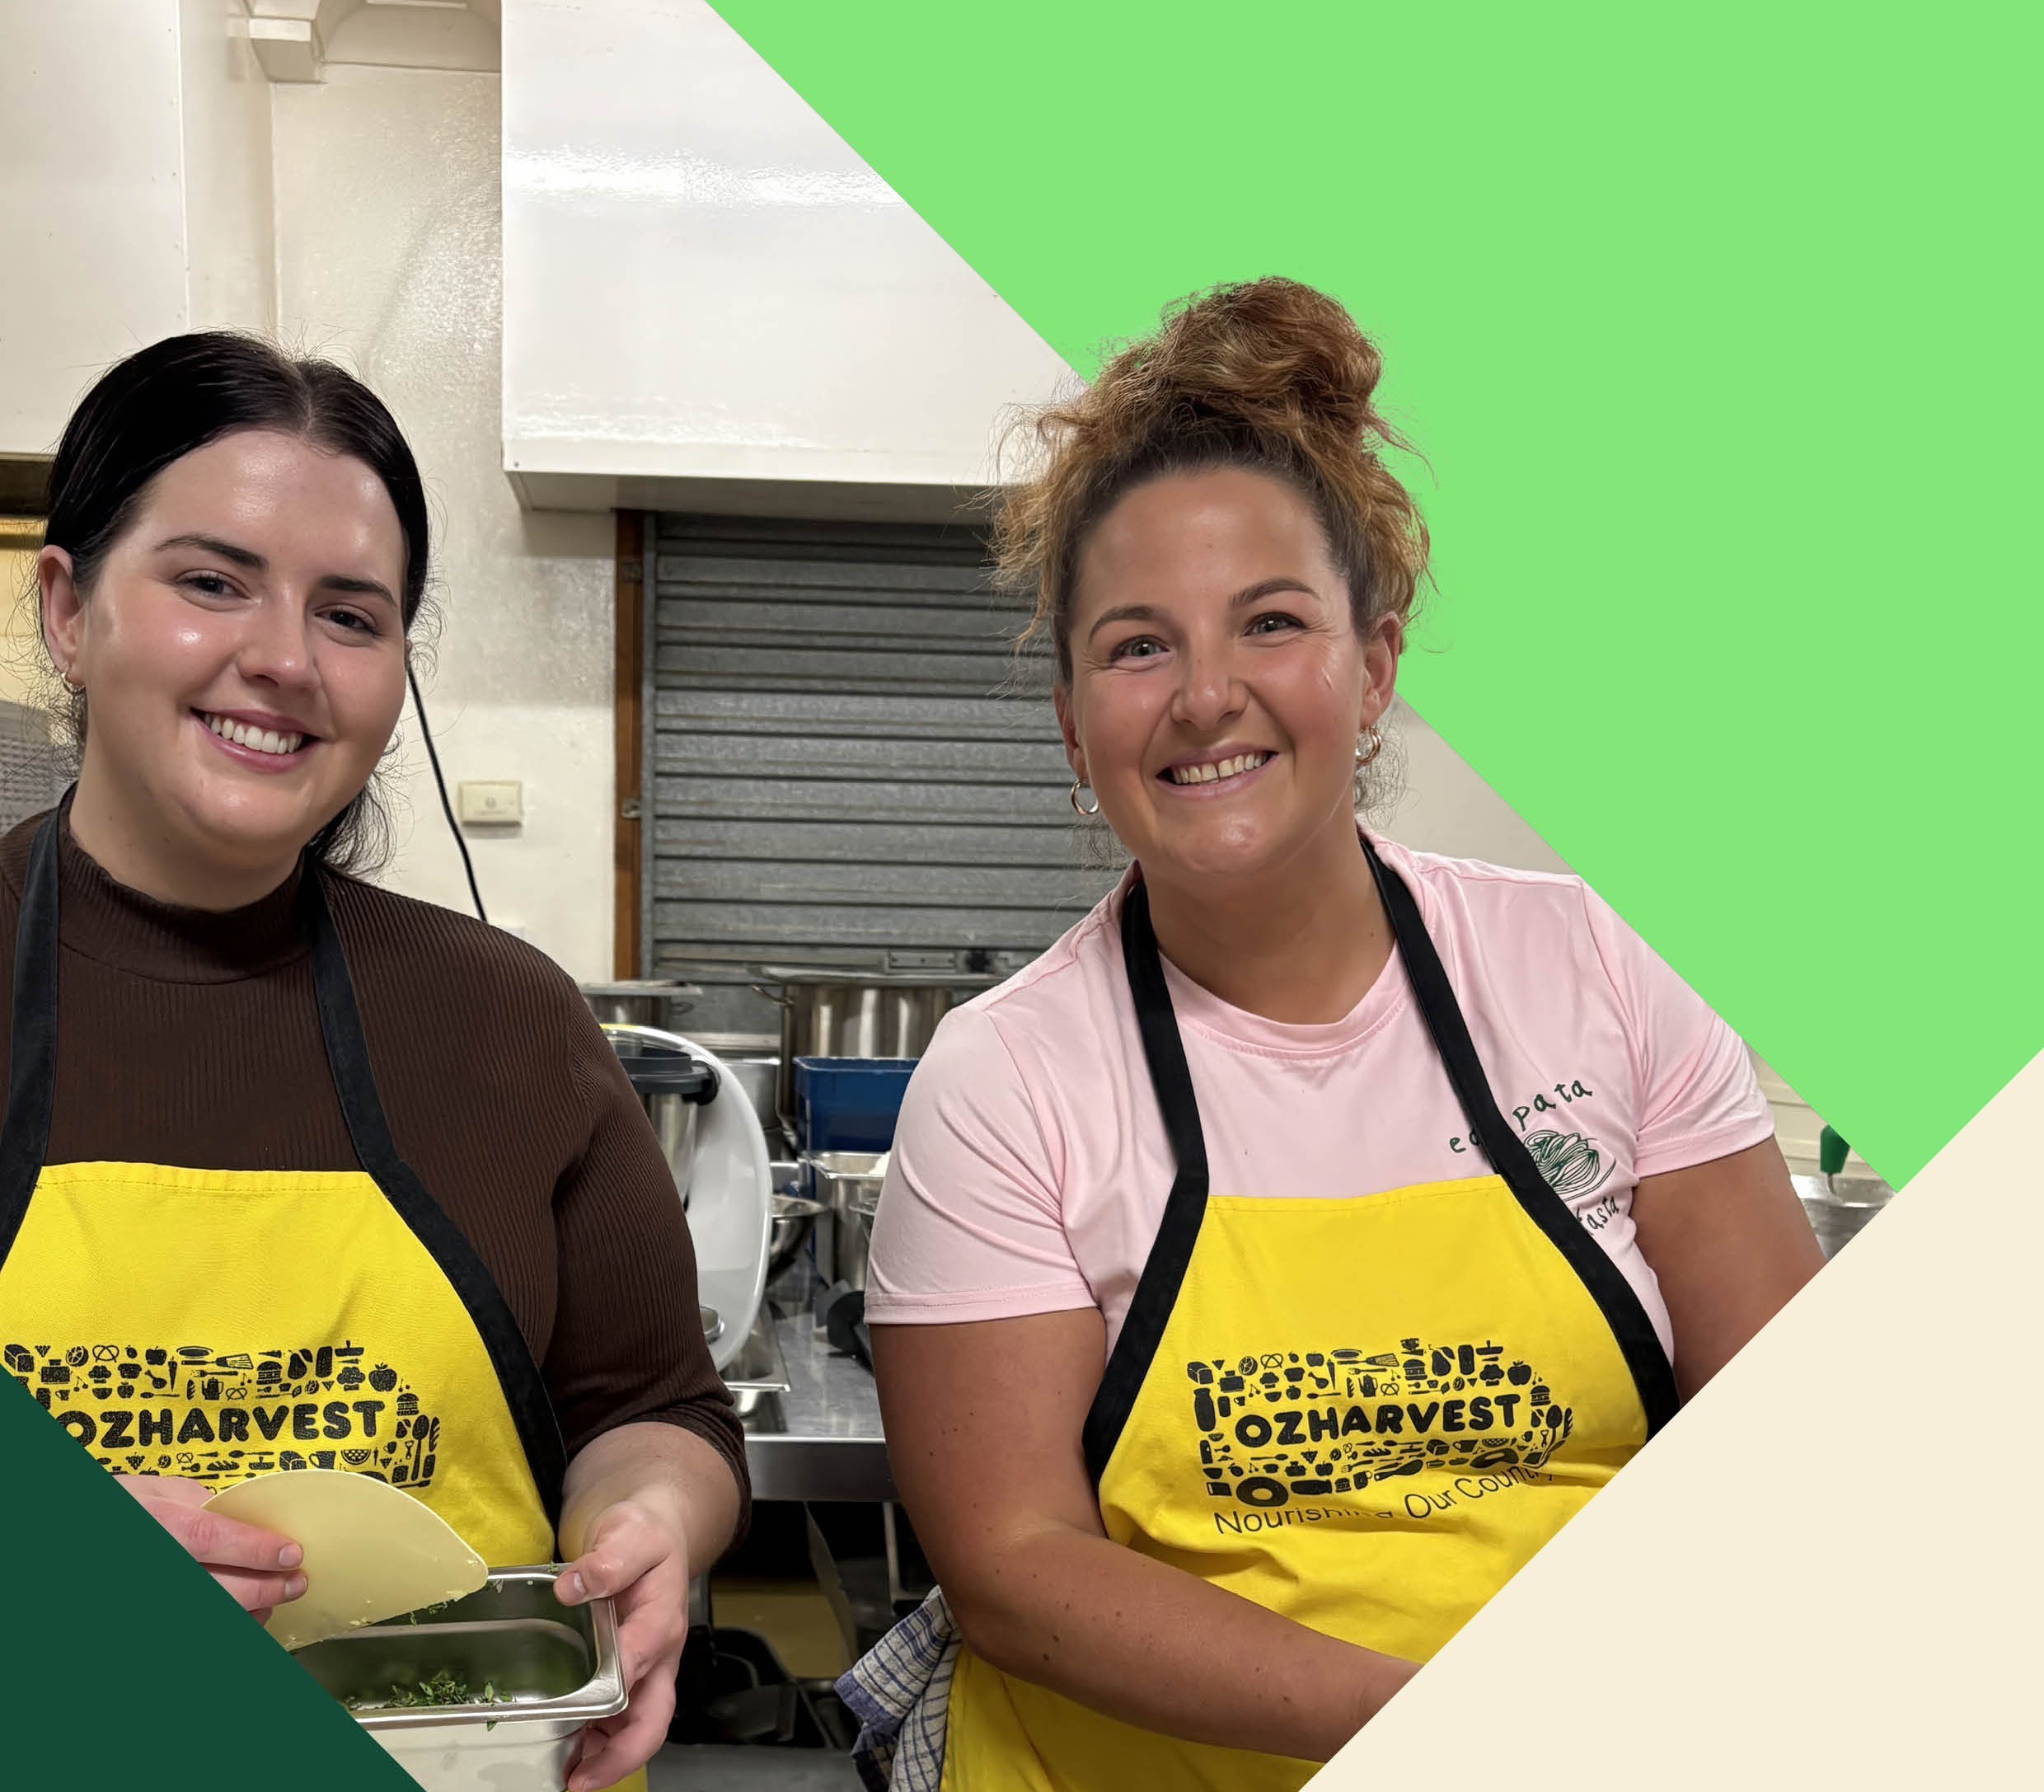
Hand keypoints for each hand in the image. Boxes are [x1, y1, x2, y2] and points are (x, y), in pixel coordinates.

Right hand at [114, 1474, 304, 1625]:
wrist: (78, 1539)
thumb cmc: (122, 1509)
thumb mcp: (155, 1490)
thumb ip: (200, 1503)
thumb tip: (245, 1519)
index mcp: (157, 1524)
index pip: (210, 1538)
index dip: (255, 1550)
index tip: (292, 1554)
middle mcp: (157, 1564)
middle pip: (215, 1588)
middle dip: (264, 1589)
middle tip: (296, 1583)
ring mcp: (149, 1602)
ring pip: (209, 1617)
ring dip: (246, 1615)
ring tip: (271, 1604)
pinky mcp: (147, 1626)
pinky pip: (195, 1634)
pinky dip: (226, 1626)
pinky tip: (242, 1619)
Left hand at [555, 1499, 690, 1790]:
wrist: (653, 1534)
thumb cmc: (644, 1537)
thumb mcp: (630, 1534)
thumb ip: (606, 1560)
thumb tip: (572, 1587)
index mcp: (660, 1621)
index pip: (639, 1661)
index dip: (613, 1689)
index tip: (579, 1712)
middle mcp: (657, 1655)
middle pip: (652, 1718)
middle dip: (619, 1756)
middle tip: (580, 1781)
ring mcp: (645, 1670)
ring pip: (635, 1728)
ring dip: (604, 1758)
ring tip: (566, 1777)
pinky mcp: (629, 1675)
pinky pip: (617, 1719)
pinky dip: (594, 1743)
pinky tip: (565, 1751)